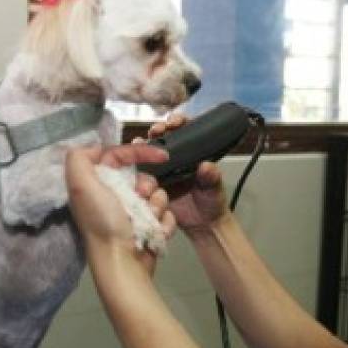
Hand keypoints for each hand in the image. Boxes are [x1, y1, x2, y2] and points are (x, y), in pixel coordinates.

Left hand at [66, 143, 173, 273]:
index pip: (119, 157)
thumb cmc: (103, 222)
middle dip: (147, 185)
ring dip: (156, 206)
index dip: (138, 152)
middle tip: (141, 198)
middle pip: (142, 176)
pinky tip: (155, 231)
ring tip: (147, 220)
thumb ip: (79, 159)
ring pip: (158, 195)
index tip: (160, 155)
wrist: (123, 262)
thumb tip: (95, 149)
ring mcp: (133, 215)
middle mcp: (113, 198)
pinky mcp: (149, 229)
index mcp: (97, 185)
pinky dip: (164, 222)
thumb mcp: (81, 186)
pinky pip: (166, 215)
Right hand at [141, 113, 228, 235]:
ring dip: (143, 145)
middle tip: (157, 131)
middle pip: (162, 136)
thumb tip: (206, 166)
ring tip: (141, 144)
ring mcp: (161, 170)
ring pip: (148, 152)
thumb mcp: (214, 188)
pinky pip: (141, 172)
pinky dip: (135, 166)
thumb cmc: (212, 202)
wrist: (202, 225)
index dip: (178, 121)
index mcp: (192, 152)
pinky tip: (132, 163)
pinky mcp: (152, 183)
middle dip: (157, 129)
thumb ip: (212, 177)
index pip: (184, 129)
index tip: (175, 123)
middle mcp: (174, 158)